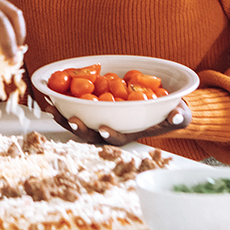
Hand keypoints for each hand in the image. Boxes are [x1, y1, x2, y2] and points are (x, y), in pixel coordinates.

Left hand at [42, 98, 191, 145]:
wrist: (159, 97)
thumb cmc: (169, 110)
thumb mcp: (179, 113)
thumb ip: (178, 115)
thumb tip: (176, 114)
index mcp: (130, 132)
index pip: (119, 138)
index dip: (111, 135)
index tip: (105, 128)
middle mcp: (111, 127)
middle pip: (92, 133)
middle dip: (80, 128)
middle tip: (71, 118)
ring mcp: (99, 117)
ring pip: (79, 120)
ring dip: (63, 115)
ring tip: (51, 107)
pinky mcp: (91, 103)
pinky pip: (73, 104)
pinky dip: (61, 99)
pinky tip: (49, 91)